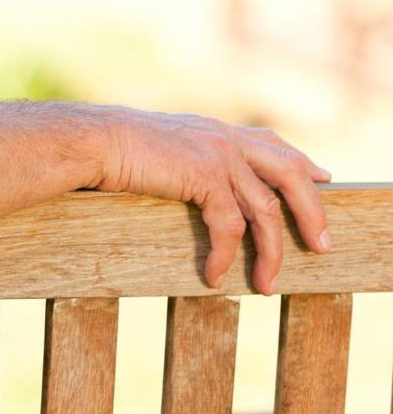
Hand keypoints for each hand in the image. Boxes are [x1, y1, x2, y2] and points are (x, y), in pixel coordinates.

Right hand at [93, 108, 330, 293]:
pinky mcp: (206, 175)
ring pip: (266, 210)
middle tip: (322, 246)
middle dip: (312, 212)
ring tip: (266, 284)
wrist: (90, 141)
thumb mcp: (158, 149)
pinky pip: (229, 226)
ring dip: (271, 253)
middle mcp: (224, 137)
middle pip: (289, 173)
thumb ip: (184, 159)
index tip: (323, 178)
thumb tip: (183, 178)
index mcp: (214, 130)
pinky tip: (215, 276)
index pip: (272, 143)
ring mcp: (219, 154)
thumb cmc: (109, 148)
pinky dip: (225, 256)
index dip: (302, 162)